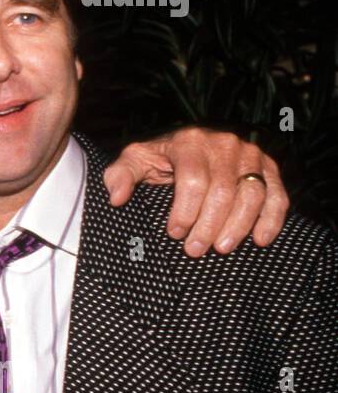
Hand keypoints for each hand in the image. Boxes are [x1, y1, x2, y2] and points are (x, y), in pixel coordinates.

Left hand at [103, 127, 286, 257]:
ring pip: (252, 194)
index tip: (174, 233)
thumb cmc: (159, 158)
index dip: (185, 211)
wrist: (189, 146)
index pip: (193, 180)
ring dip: (238, 226)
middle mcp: (224, 144)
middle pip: (222, 191)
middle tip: (194, 250)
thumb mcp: (135, 160)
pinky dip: (271, 219)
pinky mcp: (268, 168)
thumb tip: (116, 198)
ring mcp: (249, 155)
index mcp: (190, 141)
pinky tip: (259, 240)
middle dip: (208, 225)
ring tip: (221, 248)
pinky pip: (277, 195)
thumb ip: (121, 175)